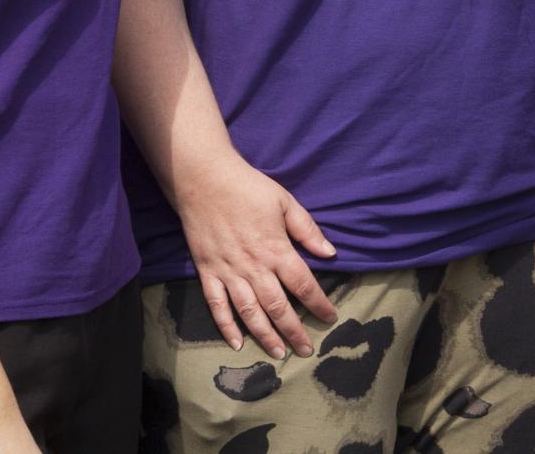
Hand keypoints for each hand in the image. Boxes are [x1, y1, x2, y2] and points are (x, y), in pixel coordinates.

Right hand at [176, 157, 337, 360]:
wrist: (204, 180)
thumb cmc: (248, 188)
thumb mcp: (285, 202)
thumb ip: (307, 229)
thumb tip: (330, 253)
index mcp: (276, 249)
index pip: (303, 285)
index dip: (318, 304)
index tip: (330, 318)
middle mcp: (253, 267)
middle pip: (278, 307)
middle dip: (294, 331)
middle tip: (306, 350)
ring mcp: (228, 272)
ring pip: (249, 312)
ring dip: (265, 335)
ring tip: (278, 354)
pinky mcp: (208, 272)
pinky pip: (217, 305)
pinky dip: (226, 326)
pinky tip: (237, 343)